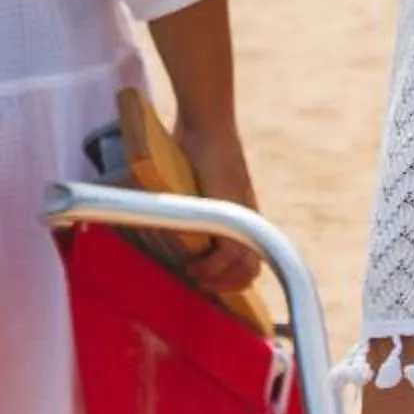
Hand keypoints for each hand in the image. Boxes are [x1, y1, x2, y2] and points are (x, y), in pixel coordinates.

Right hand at [170, 116, 264, 295]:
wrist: (207, 125)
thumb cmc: (195, 148)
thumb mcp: (194, 184)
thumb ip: (187, 202)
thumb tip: (162, 212)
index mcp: (243, 215)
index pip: (250, 260)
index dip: (232, 279)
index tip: (208, 284)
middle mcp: (249, 219)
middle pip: (252, 271)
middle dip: (227, 287)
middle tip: (201, 287)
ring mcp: (244, 217)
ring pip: (246, 268)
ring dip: (218, 280)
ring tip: (195, 278)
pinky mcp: (233, 213)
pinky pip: (231, 255)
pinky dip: (212, 267)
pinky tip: (194, 266)